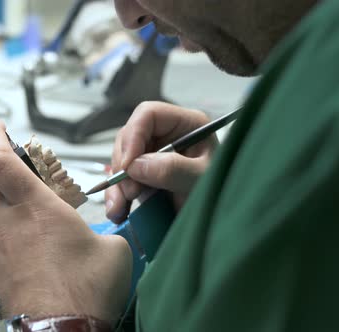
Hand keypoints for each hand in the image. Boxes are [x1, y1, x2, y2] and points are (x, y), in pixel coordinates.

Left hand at [0, 117, 131, 322]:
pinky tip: (35, 240)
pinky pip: (7, 240)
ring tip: (23, 190)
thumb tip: (100, 239)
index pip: (0, 162)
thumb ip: (104, 234)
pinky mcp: (3, 272)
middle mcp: (12, 224)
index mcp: (38, 209)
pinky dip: (15, 227)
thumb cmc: (88, 290)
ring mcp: (3, 250)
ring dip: (4, 192)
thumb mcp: (112, 251)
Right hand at [105, 102, 217, 222]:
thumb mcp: (201, 180)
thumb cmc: (222, 194)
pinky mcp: (145, 177)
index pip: (149, 115)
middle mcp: (166, 137)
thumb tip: (135, 165)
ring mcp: (154, 157)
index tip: (127, 165)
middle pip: (129, 137)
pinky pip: (121, 181)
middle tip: (131, 192)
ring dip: (116, 185)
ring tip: (119, 208)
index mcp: (186, 125)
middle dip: (123, 165)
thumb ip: (173, 169)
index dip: (133, 136)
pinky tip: (118, 211)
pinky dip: (116, 195)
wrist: (222, 221)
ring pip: (121, 160)